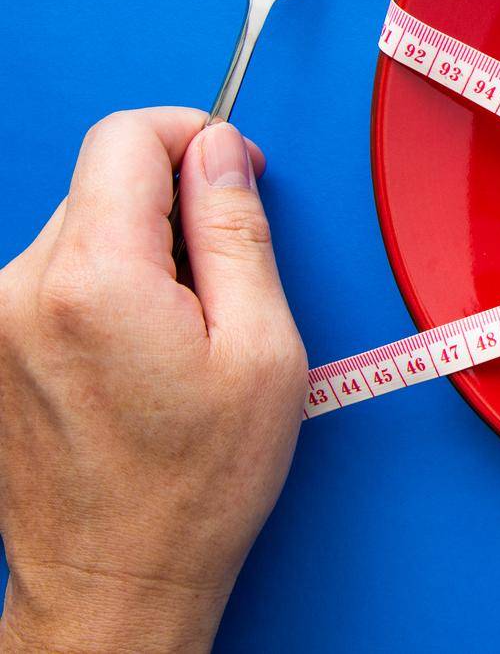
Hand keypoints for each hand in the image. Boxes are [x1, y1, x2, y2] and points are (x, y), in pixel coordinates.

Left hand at [0, 109, 305, 652]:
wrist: (115, 577)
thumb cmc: (196, 484)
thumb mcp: (262, 350)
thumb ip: (237, 232)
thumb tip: (221, 152)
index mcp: (94, 280)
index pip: (124, 138)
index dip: (192, 137)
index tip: (234, 172)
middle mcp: (22, 289)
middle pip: (102, 181)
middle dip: (171, 206)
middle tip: (222, 285)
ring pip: (81, 227)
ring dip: (138, 250)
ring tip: (178, 336)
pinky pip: (56, 273)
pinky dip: (104, 286)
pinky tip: (137, 356)